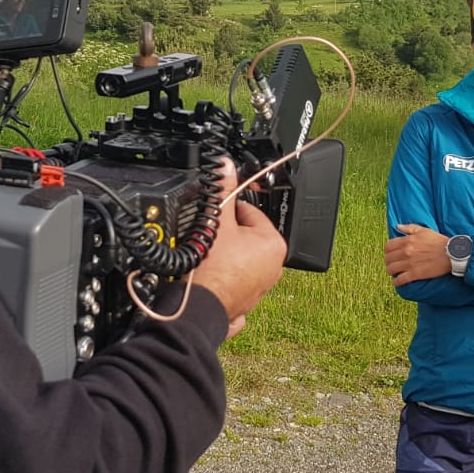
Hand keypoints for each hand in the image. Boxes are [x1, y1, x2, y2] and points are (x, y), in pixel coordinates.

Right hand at [192, 161, 286, 333]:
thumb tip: (224, 166)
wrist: (199, 306)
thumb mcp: (217, 221)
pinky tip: (211, 274)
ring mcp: (260, 286)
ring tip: (208, 256)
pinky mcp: (245, 300)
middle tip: (210, 238)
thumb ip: (223, 190)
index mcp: (274, 244)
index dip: (230, 210)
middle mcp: (274, 267)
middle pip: (246, 236)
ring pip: (239, 258)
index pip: (251, 212)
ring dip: (224, 254)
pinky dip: (223, 275)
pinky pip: (234, 279)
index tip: (216, 214)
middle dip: (228, 234)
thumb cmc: (213, 269)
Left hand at [384, 223, 450, 286]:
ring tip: (393, 273)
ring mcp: (410, 263)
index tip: (390, 254)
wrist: (451, 253)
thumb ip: (409, 228)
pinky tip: (397, 282)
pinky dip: (396, 282)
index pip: (388, 246)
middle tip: (391, 264)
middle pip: (388, 258)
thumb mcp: (424, 230)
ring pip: (391, 269)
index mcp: (407, 241)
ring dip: (390, 272)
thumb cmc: (439, 241)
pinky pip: (400, 280)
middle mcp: (406, 252)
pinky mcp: (415, 274)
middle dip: (388, 262)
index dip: (387, 251)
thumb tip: (398, 226)